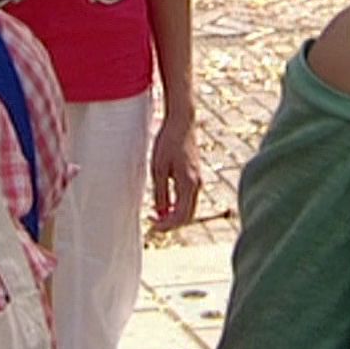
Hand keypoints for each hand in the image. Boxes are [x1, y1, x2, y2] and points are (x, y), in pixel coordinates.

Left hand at [148, 106, 201, 231]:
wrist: (181, 122)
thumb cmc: (167, 142)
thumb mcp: (158, 168)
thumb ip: (160, 193)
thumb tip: (160, 213)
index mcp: (188, 183)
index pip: (180, 216)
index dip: (166, 226)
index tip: (151, 226)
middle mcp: (197, 184)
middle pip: (187, 216)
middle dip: (170, 224)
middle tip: (152, 223)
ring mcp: (198, 180)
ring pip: (188, 208)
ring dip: (173, 216)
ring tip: (155, 215)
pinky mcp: (195, 176)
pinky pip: (188, 199)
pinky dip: (177, 206)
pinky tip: (163, 204)